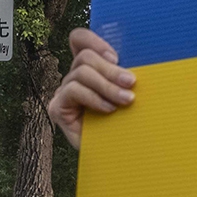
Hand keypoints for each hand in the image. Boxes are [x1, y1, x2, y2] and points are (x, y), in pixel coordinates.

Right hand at [47, 28, 135, 148]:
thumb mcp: (128, 93)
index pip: (79, 40)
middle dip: (111, 69)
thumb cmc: (126, 123)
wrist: (117, 156)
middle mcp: (73, 78)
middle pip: (85, 57)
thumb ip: (125, 75)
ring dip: (107, 86)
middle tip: (132, 82)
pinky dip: (93, 97)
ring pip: (81, 73)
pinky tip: (108, 109)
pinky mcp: (57, 108)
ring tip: (126, 99)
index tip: (116, 56)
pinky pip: (73, 91)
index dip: (93, 40)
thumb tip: (139, 59)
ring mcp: (63, 93)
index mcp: (89, 69)